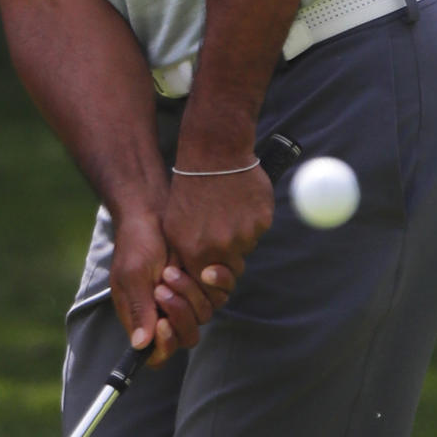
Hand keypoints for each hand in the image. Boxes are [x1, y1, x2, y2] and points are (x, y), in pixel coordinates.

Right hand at [109, 213, 235, 367]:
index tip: (163, 324)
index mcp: (143, 318)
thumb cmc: (136, 242)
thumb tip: (141, 345)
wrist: (154, 211)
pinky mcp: (204, 284)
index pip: (157, 354)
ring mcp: (187, 299)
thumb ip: (138, 308)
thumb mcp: (132, 274)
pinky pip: (218, 296)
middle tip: (163, 286)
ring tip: (171, 269)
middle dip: (179, 314)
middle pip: (186, 338)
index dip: (164, 346)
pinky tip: (196, 267)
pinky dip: (209, 284)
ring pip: (203, 316)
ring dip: (189, 294)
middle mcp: (166, 314)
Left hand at [163, 165, 274, 308]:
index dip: (212, 275)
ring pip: (246, 247)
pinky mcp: (262, 220)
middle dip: (228, 255)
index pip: (210, 284)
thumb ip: (186, 256)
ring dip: (239, 234)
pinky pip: (259, 229)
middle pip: (233, 268)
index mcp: (196, 252)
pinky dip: (252, 218)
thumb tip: (200, 280)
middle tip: (220, 229)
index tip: (211, 263)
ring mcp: (244, 234)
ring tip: (226, 208)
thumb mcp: (175, 226)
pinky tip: (239, 200)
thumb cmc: (189, 188)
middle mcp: (221, 248)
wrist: (213, 153)